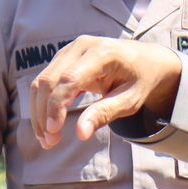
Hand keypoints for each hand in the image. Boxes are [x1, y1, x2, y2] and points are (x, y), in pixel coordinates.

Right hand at [29, 35, 183, 148]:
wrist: (147, 60)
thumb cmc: (142, 80)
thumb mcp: (131, 100)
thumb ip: (106, 114)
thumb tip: (81, 133)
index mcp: (103, 53)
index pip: (69, 80)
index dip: (56, 106)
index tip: (53, 132)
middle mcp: (82, 46)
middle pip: (50, 80)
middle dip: (44, 113)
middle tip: (49, 142)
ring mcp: (70, 50)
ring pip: (43, 81)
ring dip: (39, 111)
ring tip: (47, 139)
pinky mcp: (65, 58)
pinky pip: (46, 81)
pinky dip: (43, 104)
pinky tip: (48, 125)